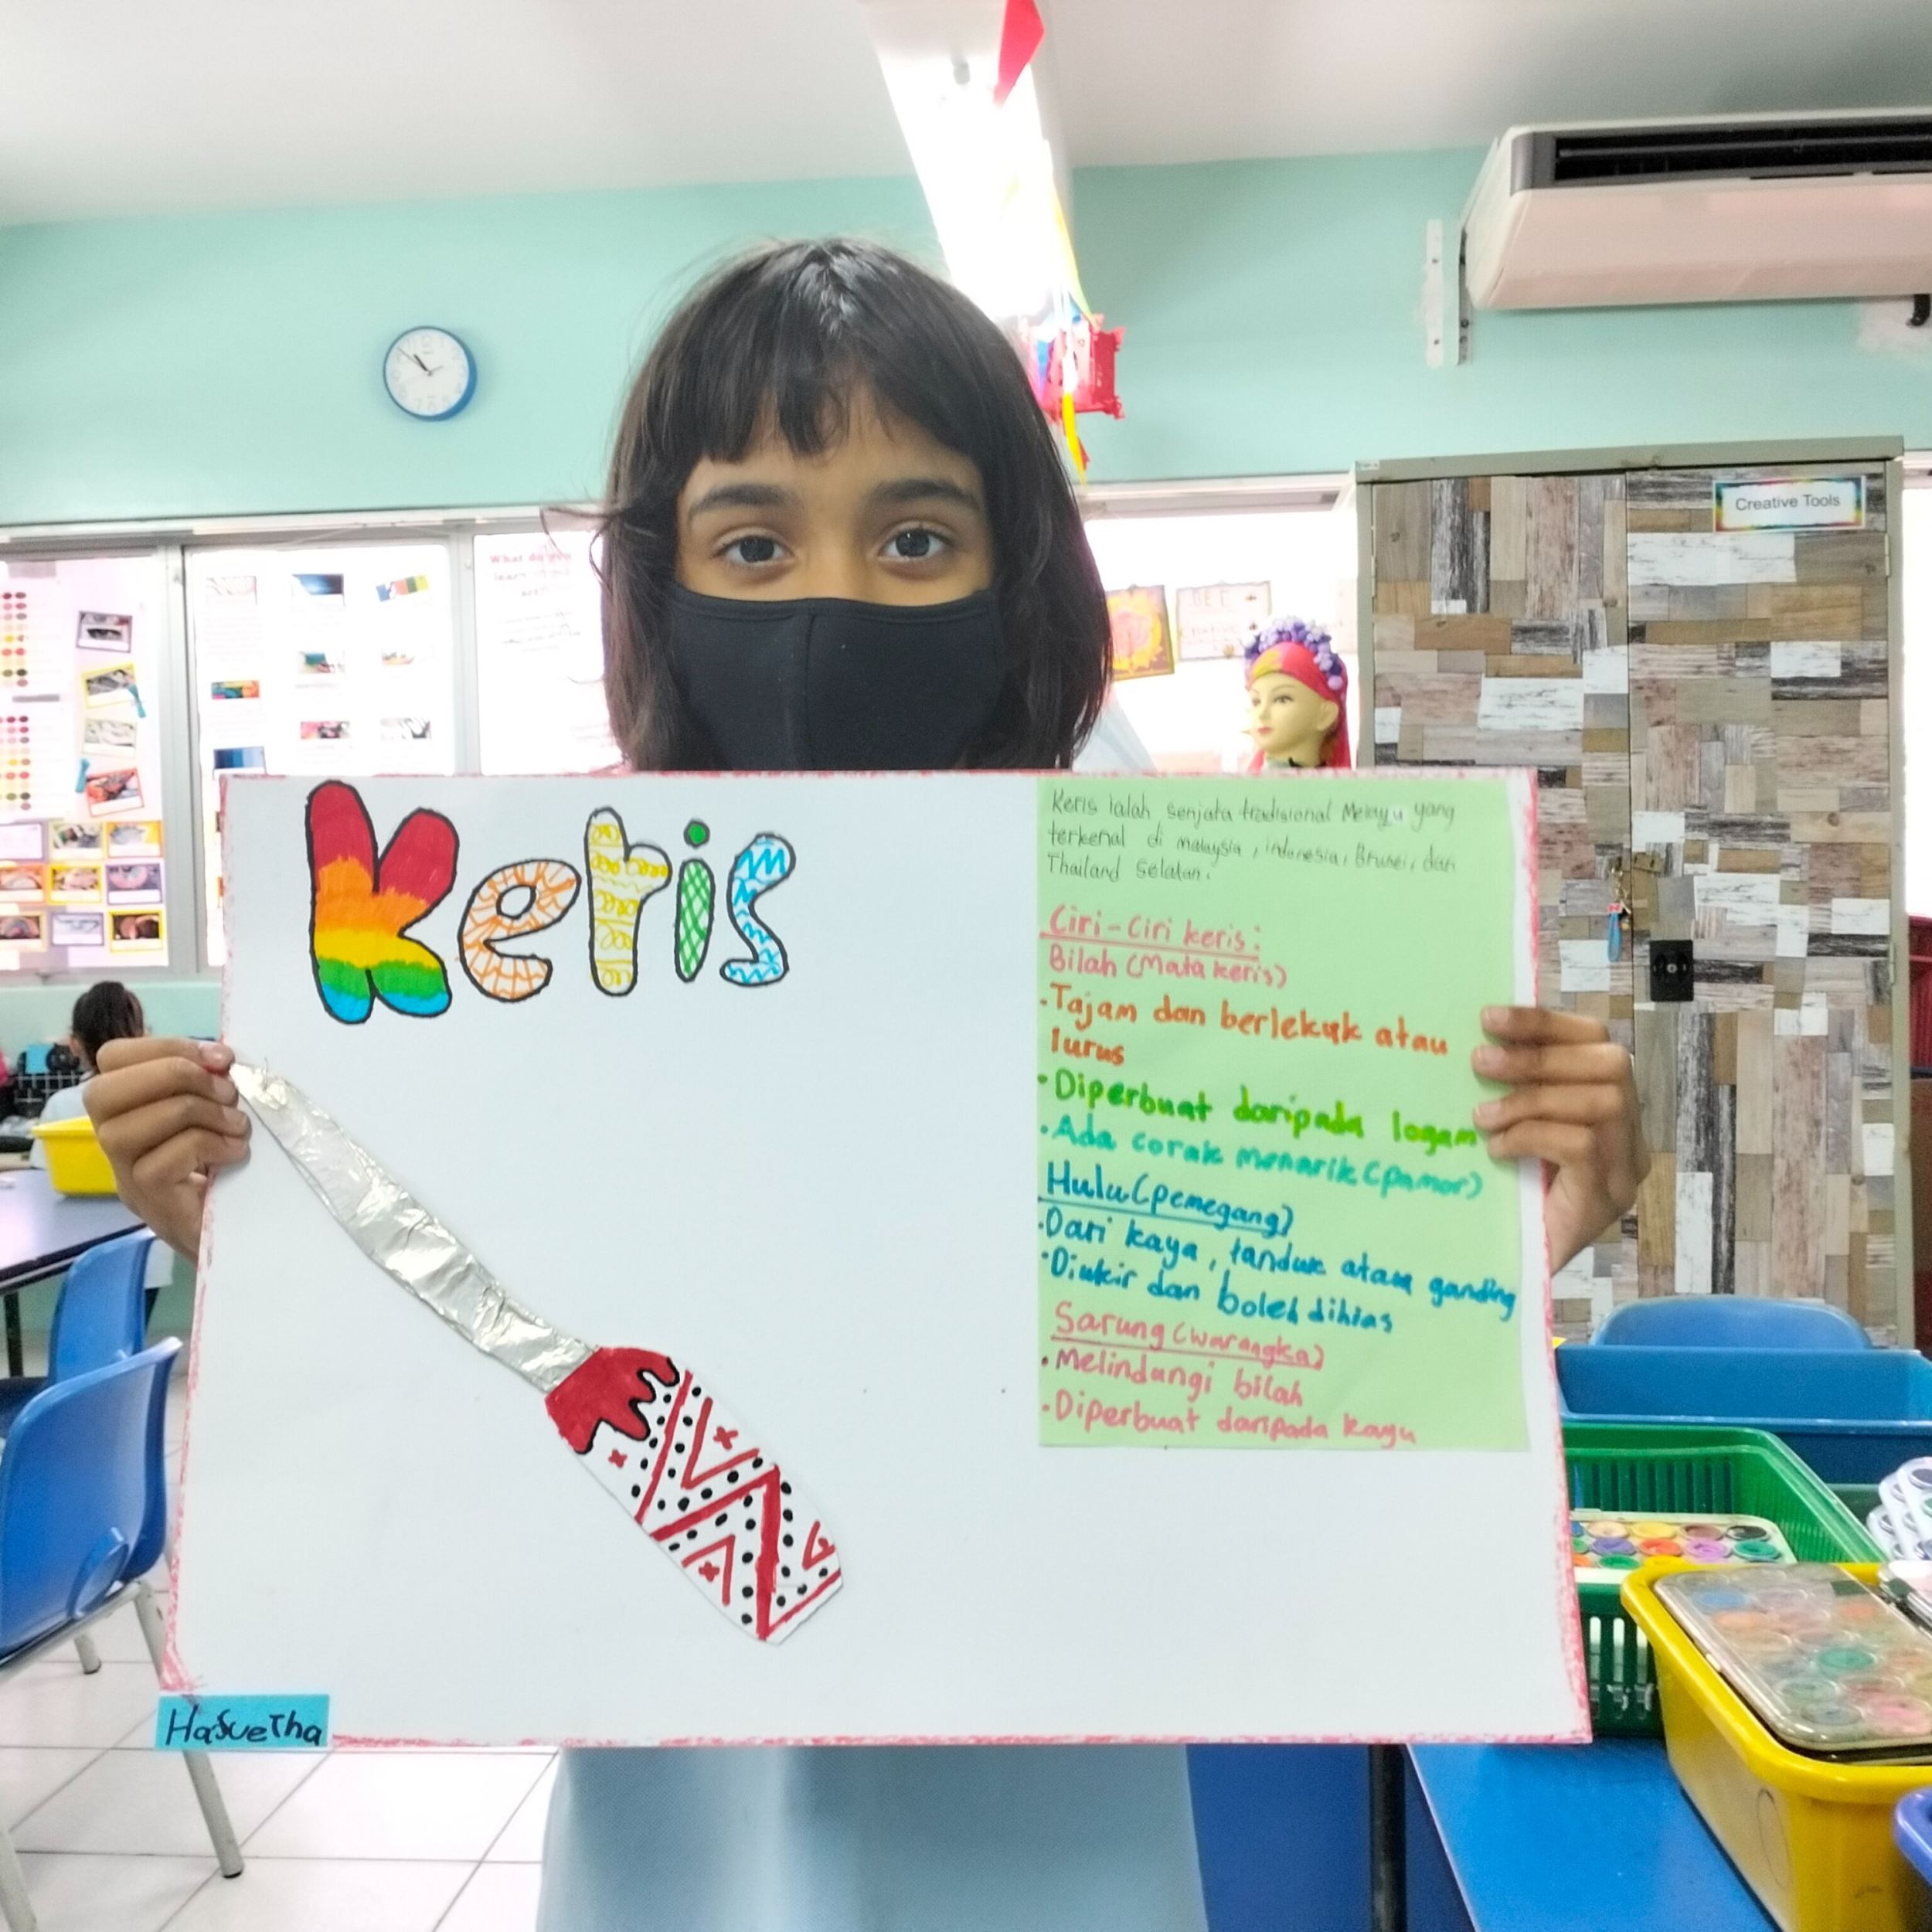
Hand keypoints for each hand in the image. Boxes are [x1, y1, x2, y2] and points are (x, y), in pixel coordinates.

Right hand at [85, 1038, 250, 1259]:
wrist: (235, 1238)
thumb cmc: (225, 1168)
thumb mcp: (214, 1115)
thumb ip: (206, 1085)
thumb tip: (220, 1058)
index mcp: (129, 1108)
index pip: (112, 1059)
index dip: (166, 1046)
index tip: (219, 1058)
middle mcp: (114, 1140)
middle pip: (104, 1091)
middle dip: (173, 1074)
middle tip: (225, 1091)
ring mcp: (125, 1174)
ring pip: (130, 1128)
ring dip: (196, 1112)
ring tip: (236, 1125)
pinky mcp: (149, 1201)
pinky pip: (162, 1163)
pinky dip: (207, 1146)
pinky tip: (233, 1152)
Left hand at [1470, 1006, 1648, 1271]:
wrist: (1509, 1277)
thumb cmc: (1508, 1200)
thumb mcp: (1513, 1133)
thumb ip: (1514, 1091)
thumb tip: (1479, 1038)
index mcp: (1612, 1112)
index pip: (1597, 1043)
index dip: (1547, 1023)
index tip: (1490, 1017)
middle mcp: (1630, 1139)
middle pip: (1611, 1065)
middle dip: (1539, 1055)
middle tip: (1479, 1060)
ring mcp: (1624, 1172)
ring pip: (1602, 1102)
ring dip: (1531, 1099)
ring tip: (1481, 1116)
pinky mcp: (1606, 1201)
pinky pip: (1583, 1145)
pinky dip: (1533, 1136)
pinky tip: (1497, 1149)